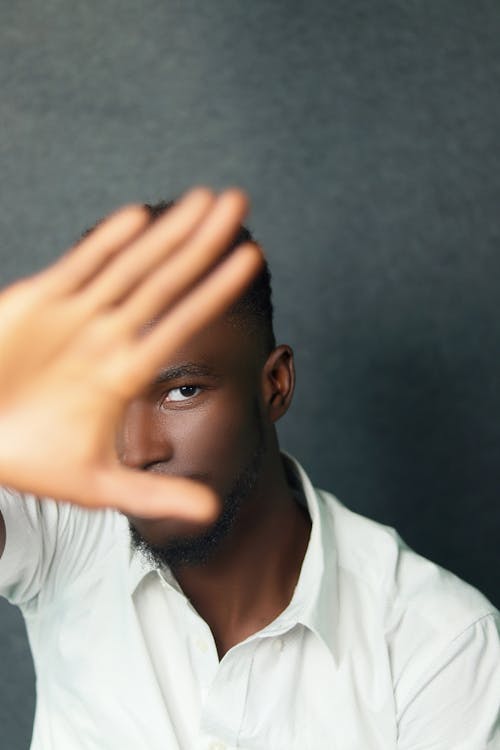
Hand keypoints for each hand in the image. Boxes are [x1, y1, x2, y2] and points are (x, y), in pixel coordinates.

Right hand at [0, 188, 261, 523]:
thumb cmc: (30, 463)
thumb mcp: (96, 485)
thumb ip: (153, 495)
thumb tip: (210, 512)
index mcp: (124, 372)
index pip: (182, 322)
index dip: (216, 290)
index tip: (251, 259)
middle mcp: (108, 336)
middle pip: (166, 279)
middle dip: (203, 241)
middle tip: (241, 200)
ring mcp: (75, 316)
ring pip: (130, 264)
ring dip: (167, 231)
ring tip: (206, 199)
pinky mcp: (36, 303)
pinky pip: (78, 268)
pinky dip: (104, 244)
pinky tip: (138, 218)